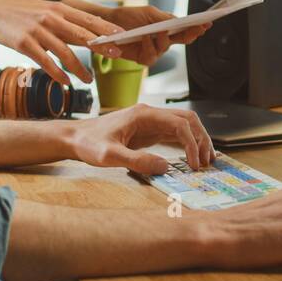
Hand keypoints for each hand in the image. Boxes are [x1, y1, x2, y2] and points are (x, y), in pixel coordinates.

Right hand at [0, 0, 122, 86]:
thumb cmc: (23, 13)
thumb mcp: (46, 10)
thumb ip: (66, 20)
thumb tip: (90, 31)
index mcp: (59, 9)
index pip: (88, 19)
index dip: (106, 28)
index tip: (123, 36)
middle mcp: (51, 18)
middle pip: (81, 34)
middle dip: (101, 45)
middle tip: (117, 55)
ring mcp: (38, 31)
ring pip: (65, 52)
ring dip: (79, 68)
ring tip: (89, 81)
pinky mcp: (25, 43)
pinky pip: (45, 61)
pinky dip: (57, 73)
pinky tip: (66, 82)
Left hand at [68, 103, 213, 174]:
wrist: (74, 138)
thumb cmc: (88, 143)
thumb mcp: (109, 155)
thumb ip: (137, 161)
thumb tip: (165, 166)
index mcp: (144, 114)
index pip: (179, 124)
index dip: (191, 143)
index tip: (194, 163)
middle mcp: (150, 114)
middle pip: (187, 119)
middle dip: (201, 139)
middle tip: (207, 161)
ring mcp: (150, 122)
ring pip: (183, 125)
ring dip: (197, 140)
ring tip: (205, 160)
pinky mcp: (148, 131)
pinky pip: (173, 134)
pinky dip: (186, 144)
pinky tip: (191, 157)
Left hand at [91, 5, 211, 66]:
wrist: (108, 23)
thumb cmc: (128, 16)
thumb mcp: (149, 12)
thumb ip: (164, 17)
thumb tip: (179, 21)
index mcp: (167, 28)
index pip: (185, 30)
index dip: (197, 28)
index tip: (207, 23)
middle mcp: (163, 41)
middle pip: (181, 41)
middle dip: (190, 35)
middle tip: (195, 30)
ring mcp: (153, 51)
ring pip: (165, 49)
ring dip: (162, 40)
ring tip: (157, 31)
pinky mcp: (141, 58)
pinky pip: (150, 57)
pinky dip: (147, 48)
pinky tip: (143, 39)